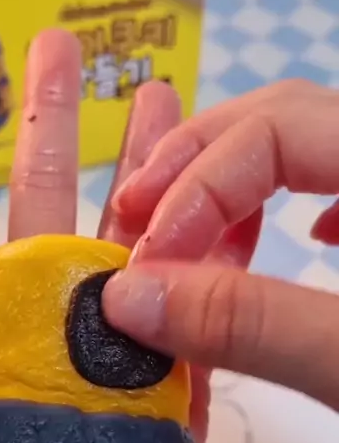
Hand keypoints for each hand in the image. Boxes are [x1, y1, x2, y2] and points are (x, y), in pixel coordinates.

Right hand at [104, 80, 338, 411]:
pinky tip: (290, 238)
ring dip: (237, 183)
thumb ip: (251, 326)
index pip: (274, 129)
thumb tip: (125, 299)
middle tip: (133, 220)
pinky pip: (336, 183)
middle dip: (195, 167)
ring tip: (186, 231)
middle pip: (282, 117)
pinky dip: (294, 202)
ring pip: (307, 145)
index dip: (195, 190)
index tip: (144, 269)